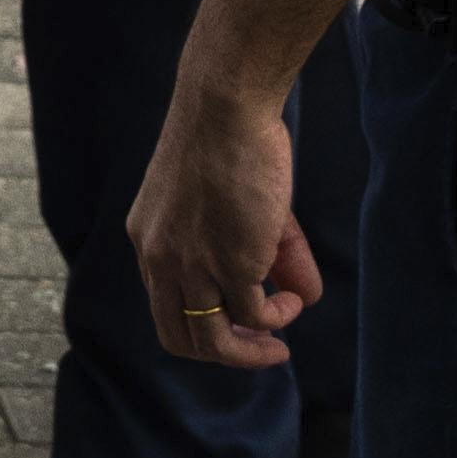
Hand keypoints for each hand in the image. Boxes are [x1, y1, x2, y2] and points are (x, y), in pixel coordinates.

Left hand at [132, 82, 323, 369]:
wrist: (225, 105)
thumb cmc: (232, 138)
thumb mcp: (238, 203)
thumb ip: (272, 253)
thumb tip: (306, 298)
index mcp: (149, 240)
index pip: (164, 305)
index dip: (200, 324)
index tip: (235, 325)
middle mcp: (161, 259)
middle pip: (181, 336)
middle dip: (223, 353)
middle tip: (261, 348)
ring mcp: (193, 265)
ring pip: (215, 339)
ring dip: (252, 351)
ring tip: (280, 342)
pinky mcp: (230, 263)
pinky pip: (254, 315)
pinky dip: (278, 317)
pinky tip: (295, 300)